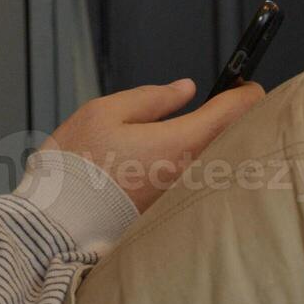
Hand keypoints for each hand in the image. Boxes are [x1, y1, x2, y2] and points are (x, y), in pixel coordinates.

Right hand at [39, 78, 264, 212]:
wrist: (58, 219)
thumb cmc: (76, 165)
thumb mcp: (105, 113)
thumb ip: (151, 98)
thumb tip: (184, 89)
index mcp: (179, 142)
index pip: (235, 111)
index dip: (246, 92)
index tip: (242, 84)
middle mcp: (190, 173)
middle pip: (235, 139)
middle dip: (237, 119)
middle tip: (222, 103)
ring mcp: (183, 196)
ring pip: (218, 161)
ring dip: (218, 143)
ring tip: (199, 128)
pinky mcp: (170, 211)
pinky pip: (198, 181)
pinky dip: (200, 164)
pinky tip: (177, 158)